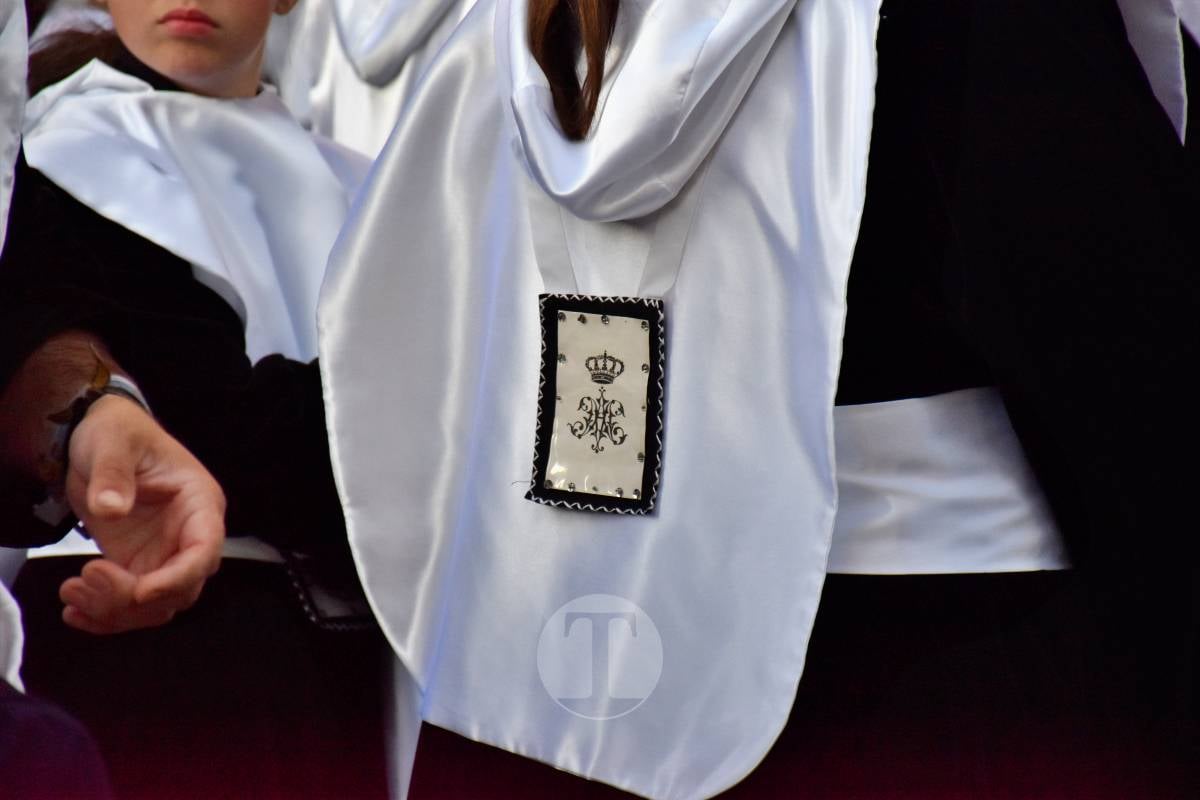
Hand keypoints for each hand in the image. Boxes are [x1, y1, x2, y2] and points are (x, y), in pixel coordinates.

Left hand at [58, 395, 224, 633]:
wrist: (96, 440)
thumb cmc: (117, 432)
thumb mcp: (112, 442)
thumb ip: (113, 474)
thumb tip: (111, 508)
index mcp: (199, 503)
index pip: (205, 550)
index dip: (178, 577)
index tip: (140, 591)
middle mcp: (188, 535)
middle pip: (182, 589)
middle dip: (136, 598)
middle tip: (89, 577)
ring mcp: (163, 554)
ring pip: (156, 607)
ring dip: (115, 612)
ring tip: (72, 591)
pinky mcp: (136, 566)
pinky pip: (129, 605)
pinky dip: (104, 616)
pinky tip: (74, 610)